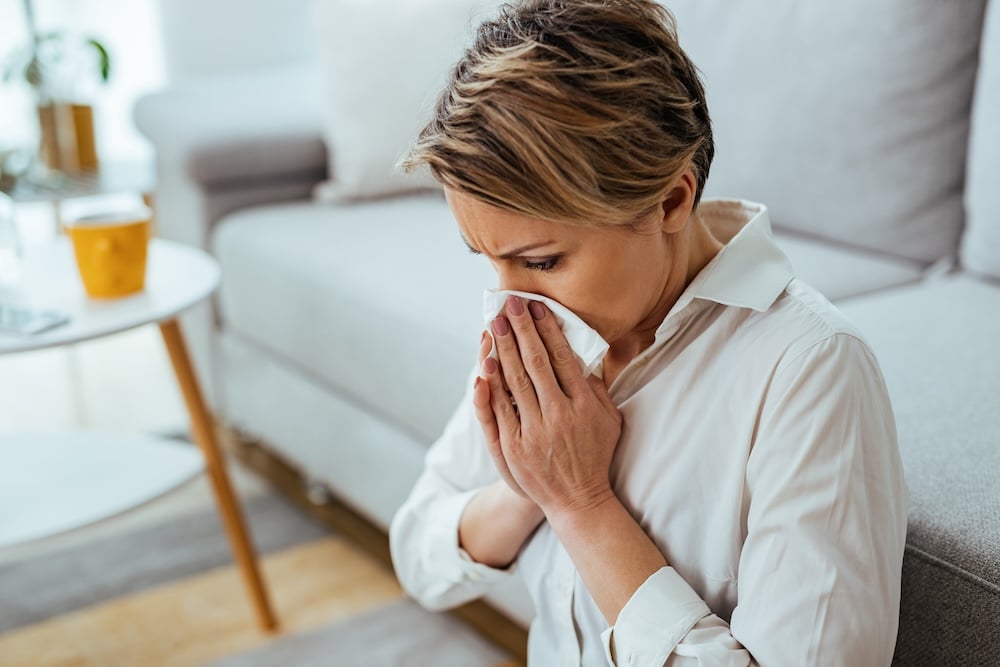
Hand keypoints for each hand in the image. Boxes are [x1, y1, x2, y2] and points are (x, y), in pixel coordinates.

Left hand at [472, 297, 621, 516]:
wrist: (578, 500)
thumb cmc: (594, 454)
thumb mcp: (609, 420)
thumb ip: (595, 389)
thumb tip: (581, 356)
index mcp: (583, 405)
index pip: (562, 358)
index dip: (548, 330)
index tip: (537, 308)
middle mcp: (559, 415)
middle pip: (535, 363)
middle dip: (520, 330)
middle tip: (509, 305)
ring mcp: (534, 432)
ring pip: (514, 382)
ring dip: (503, 350)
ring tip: (493, 325)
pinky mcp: (513, 447)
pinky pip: (498, 410)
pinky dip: (490, 387)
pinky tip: (485, 365)